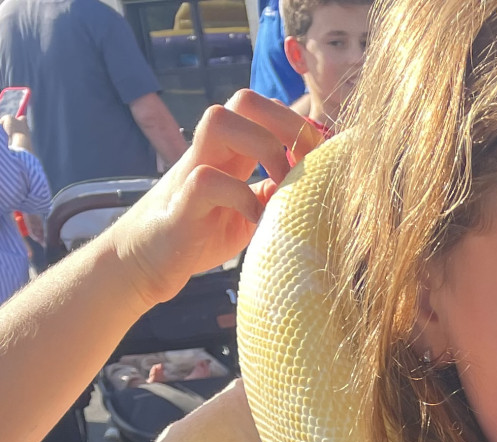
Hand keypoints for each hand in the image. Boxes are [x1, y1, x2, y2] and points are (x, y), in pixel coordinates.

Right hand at [107, 91, 322, 306]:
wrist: (147, 261)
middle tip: (306, 167)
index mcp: (231, 151)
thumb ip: (271, 194)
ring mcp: (192, 170)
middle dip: (285, 125)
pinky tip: (259, 222)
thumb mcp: (247, 212)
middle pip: (244, 99)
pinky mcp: (181, 202)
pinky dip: (241, 199)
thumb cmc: (200, 234)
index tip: (323, 162)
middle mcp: (211, 151)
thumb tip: (310, 185)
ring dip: (263, 148)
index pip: (265, 110)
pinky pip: (208, 180)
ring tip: (283, 189)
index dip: (298, 126)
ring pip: (220, 120)